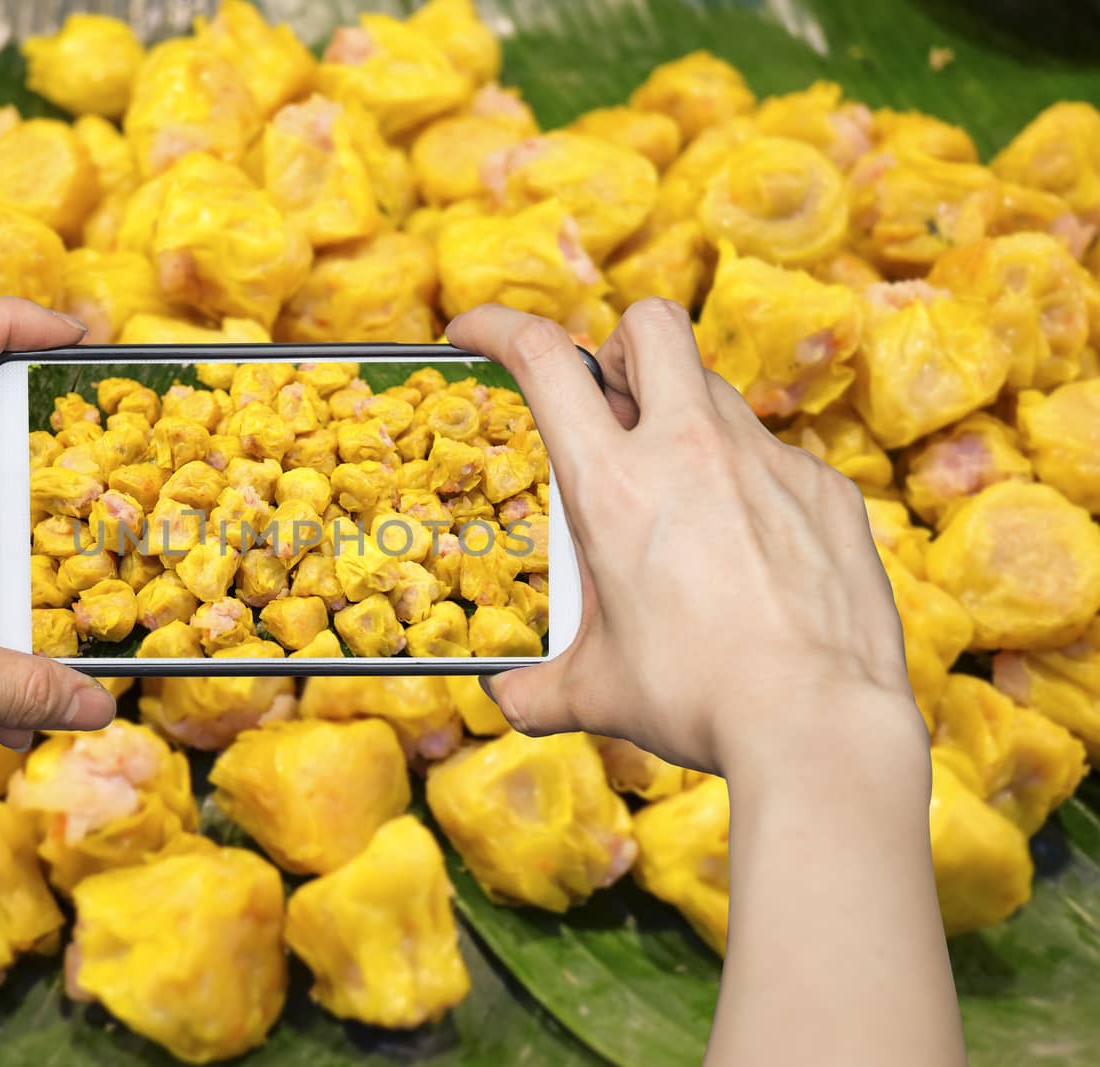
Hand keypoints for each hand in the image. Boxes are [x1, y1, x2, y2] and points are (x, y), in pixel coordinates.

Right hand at [446, 300, 922, 778]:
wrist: (818, 724)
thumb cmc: (696, 700)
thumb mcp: (597, 693)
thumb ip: (538, 688)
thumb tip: (508, 699)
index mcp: (613, 486)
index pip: (544, 359)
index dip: (499, 326)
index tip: (474, 331)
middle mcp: (690, 450)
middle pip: (650, 326)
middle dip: (617, 347)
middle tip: (611, 408)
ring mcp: (768, 461)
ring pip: (716, 391)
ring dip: (682, 420)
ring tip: (681, 501)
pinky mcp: (825, 489)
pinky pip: (775, 457)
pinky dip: (748, 484)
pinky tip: (750, 553)